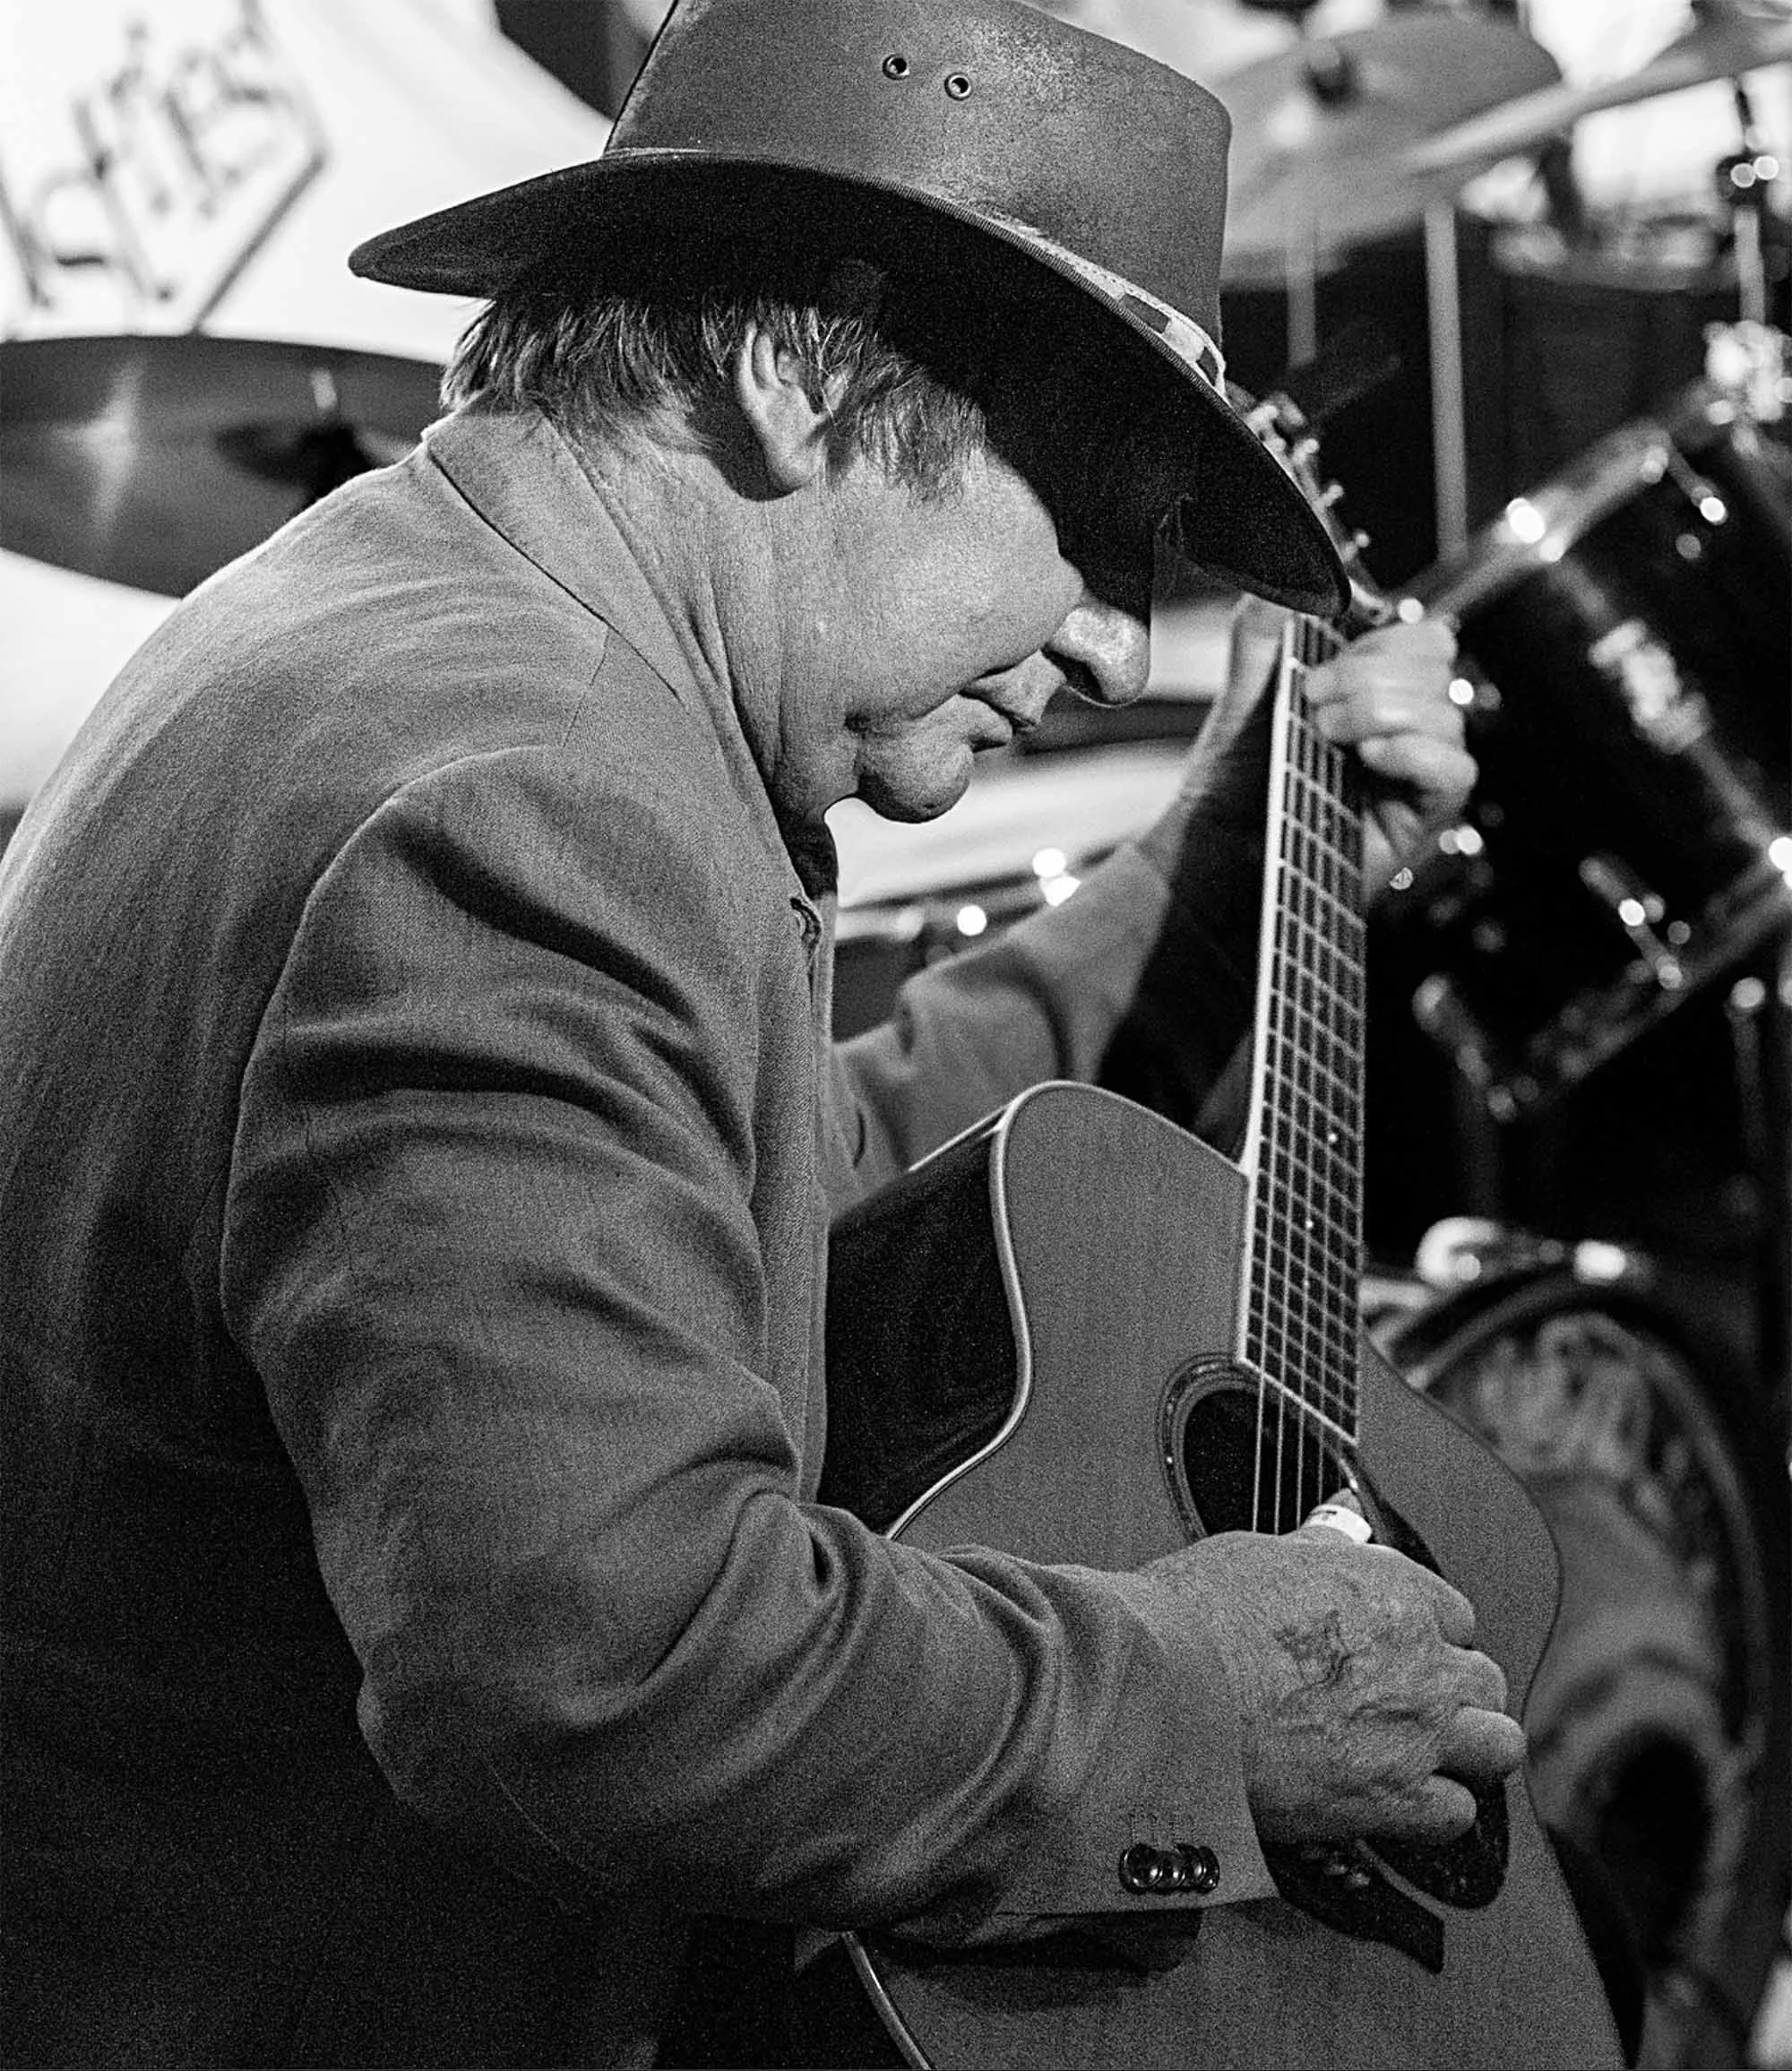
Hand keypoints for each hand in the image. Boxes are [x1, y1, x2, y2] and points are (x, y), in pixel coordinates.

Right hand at [1146, 1524, 1524, 1847]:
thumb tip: (1335, 1530)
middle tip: (1413, 1706)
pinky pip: (1457, 1814)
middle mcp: (1419, 1658)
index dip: (1429, 1636)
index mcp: (1391, 1589)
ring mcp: (1414, 1732)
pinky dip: (1433, 1812)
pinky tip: (1398, 1803)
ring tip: (1424, 1757)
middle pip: (1485, 1681)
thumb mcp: (1257, 1555)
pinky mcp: (1391, 1799)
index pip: (1456, 1614)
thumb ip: (1317, 1554)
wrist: (1164, 1692)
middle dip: (1456, 1693)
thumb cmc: (1193, 1615)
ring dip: (1467, 1752)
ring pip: (1498, 1746)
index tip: (1402, 1652)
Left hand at [1224, 598, 1475, 890]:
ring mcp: (1418, 766)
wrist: (1222, 844)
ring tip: (1325, 738)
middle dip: (1368, 674)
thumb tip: (1284, 569)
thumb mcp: (1247, 686)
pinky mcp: (1424, 813)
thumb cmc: (1239, 774)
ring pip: (1446, 710)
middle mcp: (1405, 721)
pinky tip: (1368, 759)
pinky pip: (1455, 768)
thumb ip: (1264, 624)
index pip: (1420, 636)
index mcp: (1376, 685)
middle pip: (1437, 661)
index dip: (1375, 640)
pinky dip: (1412, 753)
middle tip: (1311, 705)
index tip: (1313, 670)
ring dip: (1377, 712)